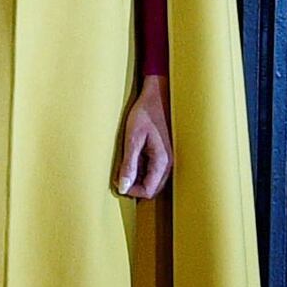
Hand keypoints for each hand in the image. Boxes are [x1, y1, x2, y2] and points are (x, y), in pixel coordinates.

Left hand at [112, 75, 171, 199]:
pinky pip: (153, 169)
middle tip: (119, 176)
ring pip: (153, 180)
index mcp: (162, 161)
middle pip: (152, 188)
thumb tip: (123, 188)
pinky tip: (132, 157)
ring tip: (123, 166)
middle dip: (135, 186)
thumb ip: (129, 164)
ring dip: (138, 178)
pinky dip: (142, 169)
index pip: (148, 191)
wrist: (157, 95)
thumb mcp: (133, 138)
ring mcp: (168, 158)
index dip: (132, 191)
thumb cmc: (145, 113)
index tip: (118, 182)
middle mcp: (169, 163)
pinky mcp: (164, 152)